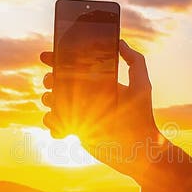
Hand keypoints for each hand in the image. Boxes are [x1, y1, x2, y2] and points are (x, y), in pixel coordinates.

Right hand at [39, 40, 165, 180]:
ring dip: (48, 99)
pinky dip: (52, 123)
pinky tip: (60, 124)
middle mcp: (87, 97)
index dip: (59, 59)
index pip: (76, 67)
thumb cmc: (142, 117)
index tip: (48, 56)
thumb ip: (135, 62)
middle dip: (50, 79)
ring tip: (53, 101)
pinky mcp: (75, 131)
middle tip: (52, 81)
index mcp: (98, 84)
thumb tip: (120, 42)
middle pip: (59, 83)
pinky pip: (55, 125)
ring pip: (53, 102)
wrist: (138, 150)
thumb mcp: (142, 86)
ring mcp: (79, 114)